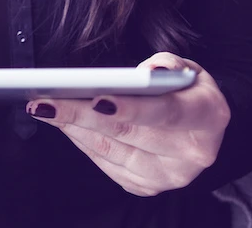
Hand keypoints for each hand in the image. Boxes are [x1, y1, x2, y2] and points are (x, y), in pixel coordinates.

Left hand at [25, 52, 230, 195]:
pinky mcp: (147, 186)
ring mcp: (168, 175)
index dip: (132, 107)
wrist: (202, 127)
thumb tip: (146, 73)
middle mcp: (192, 153)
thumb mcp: (187, 68)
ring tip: (43, 107)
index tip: (97, 98)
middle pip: (128, 133)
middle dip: (81, 115)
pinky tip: (63, 123)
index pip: (167, 112)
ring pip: (110, 150)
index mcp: (208, 116)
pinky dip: (81, 141)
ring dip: (72, 127)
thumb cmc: (187, 91)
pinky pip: (105, 163)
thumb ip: (167, 64)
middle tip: (45, 101)